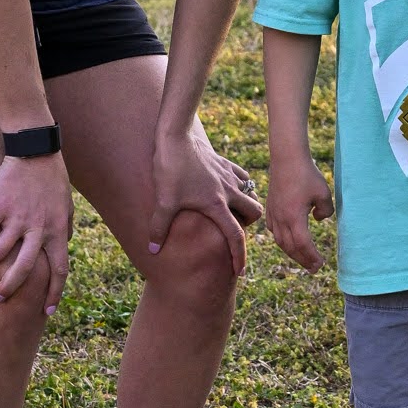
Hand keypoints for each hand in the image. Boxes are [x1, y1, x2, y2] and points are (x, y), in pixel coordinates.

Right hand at [0, 154, 73, 314]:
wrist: (36, 152)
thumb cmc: (52, 180)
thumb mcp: (65, 206)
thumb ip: (63, 228)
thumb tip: (63, 244)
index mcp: (57, 231)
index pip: (60, 269)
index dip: (54, 292)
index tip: (47, 312)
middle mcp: (39, 229)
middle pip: (26, 268)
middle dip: (11, 287)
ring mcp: (18, 218)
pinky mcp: (0, 205)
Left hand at [146, 128, 264, 276]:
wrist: (176, 135)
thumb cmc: (170, 168)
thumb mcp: (164, 201)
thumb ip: (159, 227)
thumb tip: (153, 251)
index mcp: (217, 205)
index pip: (235, 236)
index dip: (238, 256)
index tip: (238, 272)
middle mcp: (229, 191)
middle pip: (254, 213)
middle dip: (249, 225)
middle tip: (233, 231)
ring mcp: (228, 176)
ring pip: (250, 193)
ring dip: (245, 204)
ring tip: (231, 210)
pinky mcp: (224, 163)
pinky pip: (242, 176)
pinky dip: (240, 185)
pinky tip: (227, 188)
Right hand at [266, 155, 334, 271]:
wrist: (286, 158)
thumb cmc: (307, 174)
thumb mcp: (324, 193)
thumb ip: (326, 211)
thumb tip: (318, 220)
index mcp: (294, 217)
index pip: (303, 244)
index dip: (312, 257)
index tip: (321, 264)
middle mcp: (281, 219)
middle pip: (291, 247)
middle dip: (303, 260)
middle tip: (313, 268)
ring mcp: (273, 214)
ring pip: (281, 241)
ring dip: (292, 252)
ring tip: (303, 258)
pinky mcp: (270, 208)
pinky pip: (274, 230)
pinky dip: (282, 240)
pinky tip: (289, 240)